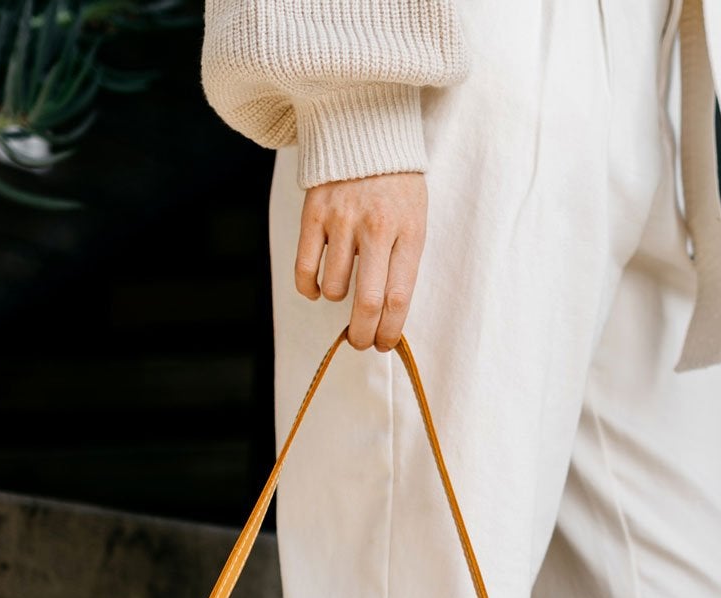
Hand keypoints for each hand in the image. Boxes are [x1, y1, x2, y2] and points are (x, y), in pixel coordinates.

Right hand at [294, 171, 426, 352]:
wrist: (367, 130)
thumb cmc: (397, 185)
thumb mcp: (415, 221)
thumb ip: (404, 264)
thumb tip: (387, 317)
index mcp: (408, 232)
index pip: (399, 298)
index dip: (390, 331)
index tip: (384, 343)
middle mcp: (375, 228)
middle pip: (367, 303)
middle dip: (363, 334)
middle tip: (361, 341)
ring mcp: (342, 219)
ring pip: (333, 288)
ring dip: (337, 300)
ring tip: (343, 289)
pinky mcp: (314, 212)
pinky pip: (304, 268)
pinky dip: (309, 288)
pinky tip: (316, 288)